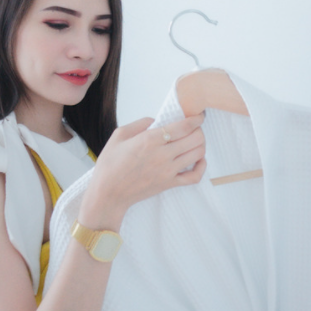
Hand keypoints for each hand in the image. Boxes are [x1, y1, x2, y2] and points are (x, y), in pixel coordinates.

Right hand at [80, 115, 206, 229]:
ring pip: (198, 154)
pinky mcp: (170, 184)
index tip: (198, 116)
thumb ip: (140, 123)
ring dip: (200, 145)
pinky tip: (199, 160)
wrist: (108, 193)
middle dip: (199, 130)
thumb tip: (156, 120)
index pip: (183, 127)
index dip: (196, 119)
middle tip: (194, 129)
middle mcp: (163, 154)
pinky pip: (195, 176)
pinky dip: (201, 167)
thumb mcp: (119, 135)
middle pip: (195, 139)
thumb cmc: (110, 165)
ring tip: (194, 142)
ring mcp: (168, 171)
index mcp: (150, 140)